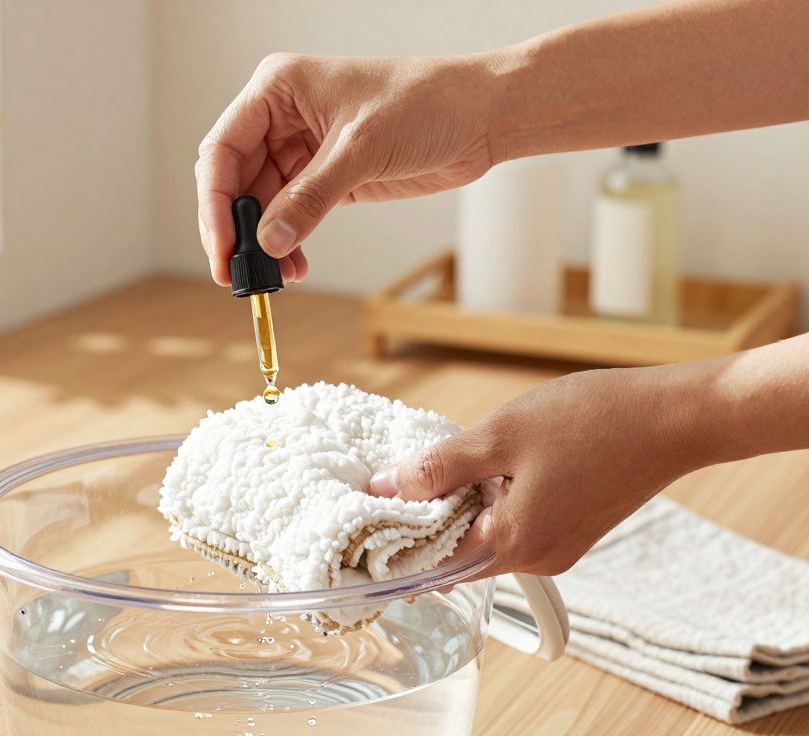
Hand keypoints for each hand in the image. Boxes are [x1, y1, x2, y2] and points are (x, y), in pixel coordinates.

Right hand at [196, 52, 497, 285]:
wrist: (482, 116)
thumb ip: (310, 197)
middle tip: (238, 275)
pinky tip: (293, 265)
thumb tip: (270, 242)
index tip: (223, 248)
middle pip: (234, 181)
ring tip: (272, 278)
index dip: (215, 204)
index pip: (222, 150)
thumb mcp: (361, 149)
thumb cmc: (427, 103)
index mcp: (277, 89)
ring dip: (264, 243)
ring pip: (261, 204)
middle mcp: (281, 116)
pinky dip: (288, 243)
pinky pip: (290, 215)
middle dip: (236, 230)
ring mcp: (301, 147)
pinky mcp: (325, 175)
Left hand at [368, 366, 712, 577]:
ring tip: (438, 462)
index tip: (362, 519)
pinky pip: (514, 522)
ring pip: (485, 534)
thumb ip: (438, 468)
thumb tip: (385, 487)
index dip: (394, 542)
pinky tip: (483, 464)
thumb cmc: (593, 421)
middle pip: (456, 551)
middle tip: (392, 478)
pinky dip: (490, 499)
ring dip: (457, 505)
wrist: (676, 417)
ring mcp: (557, 546)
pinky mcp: (571, 528)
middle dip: (423, 518)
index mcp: (513, 544)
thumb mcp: (499, 436)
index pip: (433, 566)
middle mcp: (536, 558)